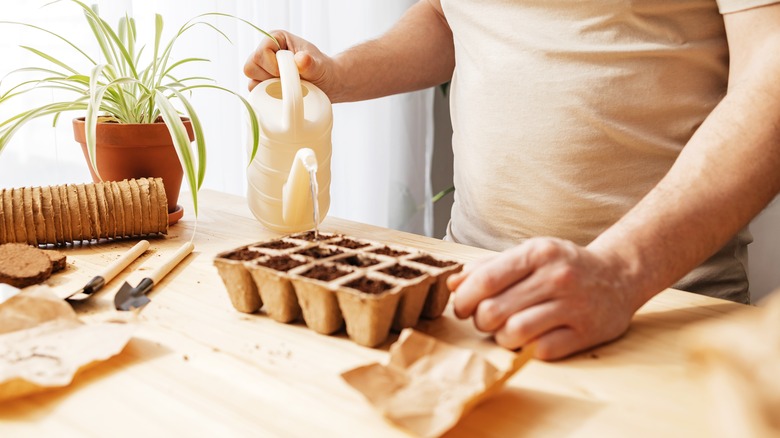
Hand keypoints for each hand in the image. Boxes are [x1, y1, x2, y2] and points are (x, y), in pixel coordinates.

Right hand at [243, 30, 338, 96]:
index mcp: (275, 39)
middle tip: (288, 81)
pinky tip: (283, 96)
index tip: (290, 72)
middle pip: (250, 67)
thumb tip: (301, 60)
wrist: (327, 84)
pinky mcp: (264, 85)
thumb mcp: (319, 66)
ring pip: (252, 83)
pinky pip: (256, 94)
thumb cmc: (323, 70)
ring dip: (269, 89)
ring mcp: (263, 70)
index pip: (260, 53)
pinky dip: (269, 98)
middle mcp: (265, 53)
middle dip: (269, 78)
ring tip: (288, 88)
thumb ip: (310, 63)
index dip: (273, 66)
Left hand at [448, 237, 640, 359]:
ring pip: (514, 332)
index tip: (462, 307)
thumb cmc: (563, 265)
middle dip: (480, 321)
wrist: (620, 275)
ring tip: (506, 331)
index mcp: (537, 253)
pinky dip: (526, 349)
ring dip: (501, 338)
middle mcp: (556, 277)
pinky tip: (529, 339)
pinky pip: (540, 350)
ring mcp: (573, 305)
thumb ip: (489, 267)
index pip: (485, 280)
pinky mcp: (586, 332)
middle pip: (494, 310)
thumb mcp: (529, 255)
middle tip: (485, 321)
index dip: (464, 299)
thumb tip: (452, 284)